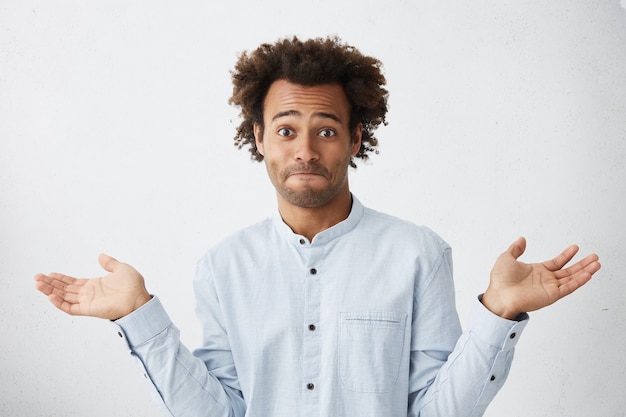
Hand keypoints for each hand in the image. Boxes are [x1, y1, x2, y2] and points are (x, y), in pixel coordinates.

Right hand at [34, 254, 151, 319]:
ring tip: (38, 284)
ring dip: (50, 291)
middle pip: (64, 289)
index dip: (60, 278)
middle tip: (37, 277)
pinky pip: (71, 308)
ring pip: (64, 297)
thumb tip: (100, 255)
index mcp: (95, 285)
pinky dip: (60, 303)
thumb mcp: (121, 268)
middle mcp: (89, 294)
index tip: (48, 273)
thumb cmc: (134, 286)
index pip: (72, 282)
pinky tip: (51, 296)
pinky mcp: (89, 309)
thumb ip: (109, 263)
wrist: (139, 298)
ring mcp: (88, 302)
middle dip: (50, 283)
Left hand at [482, 237, 600, 319]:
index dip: (566, 255)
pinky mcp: (552, 295)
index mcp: (536, 271)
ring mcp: (550, 288)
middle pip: (568, 271)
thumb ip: (516, 249)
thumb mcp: (507, 258)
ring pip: (572, 278)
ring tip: (597, 263)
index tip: (575, 248)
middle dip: (582, 264)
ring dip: (585, 271)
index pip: (556, 262)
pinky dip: (579, 281)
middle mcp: (545, 280)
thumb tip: (522, 239)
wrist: (499, 296)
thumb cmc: (500, 281)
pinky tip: (588, 274)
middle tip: (594, 257)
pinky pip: (569, 287)